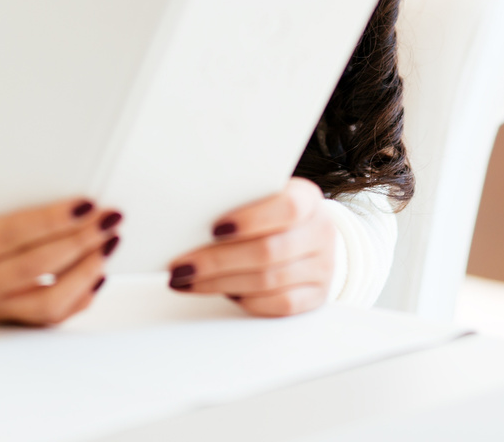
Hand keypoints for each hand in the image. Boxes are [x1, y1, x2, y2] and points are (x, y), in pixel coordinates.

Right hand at [0, 198, 120, 324]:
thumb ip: (2, 196)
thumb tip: (61, 176)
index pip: (9, 235)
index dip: (51, 220)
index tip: (87, 204)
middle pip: (34, 268)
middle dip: (79, 242)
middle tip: (109, 218)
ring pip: (48, 303)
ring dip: (86, 271)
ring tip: (109, 243)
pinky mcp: (7, 322)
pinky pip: (51, 317)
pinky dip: (80, 293)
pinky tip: (98, 270)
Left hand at [166, 178, 335, 316]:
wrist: (307, 237)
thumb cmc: (272, 215)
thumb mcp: (261, 198)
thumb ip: (237, 202)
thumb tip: (189, 219)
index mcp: (307, 198)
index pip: (287, 208)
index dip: (250, 220)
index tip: (214, 229)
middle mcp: (320, 232)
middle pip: (268, 251)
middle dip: (218, 261)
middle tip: (182, 266)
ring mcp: (322, 267)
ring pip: (268, 281)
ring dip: (220, 283)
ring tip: (187, 280)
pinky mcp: (315, 296)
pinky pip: (278, 305)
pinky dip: (245, 300)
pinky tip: (219, 292)